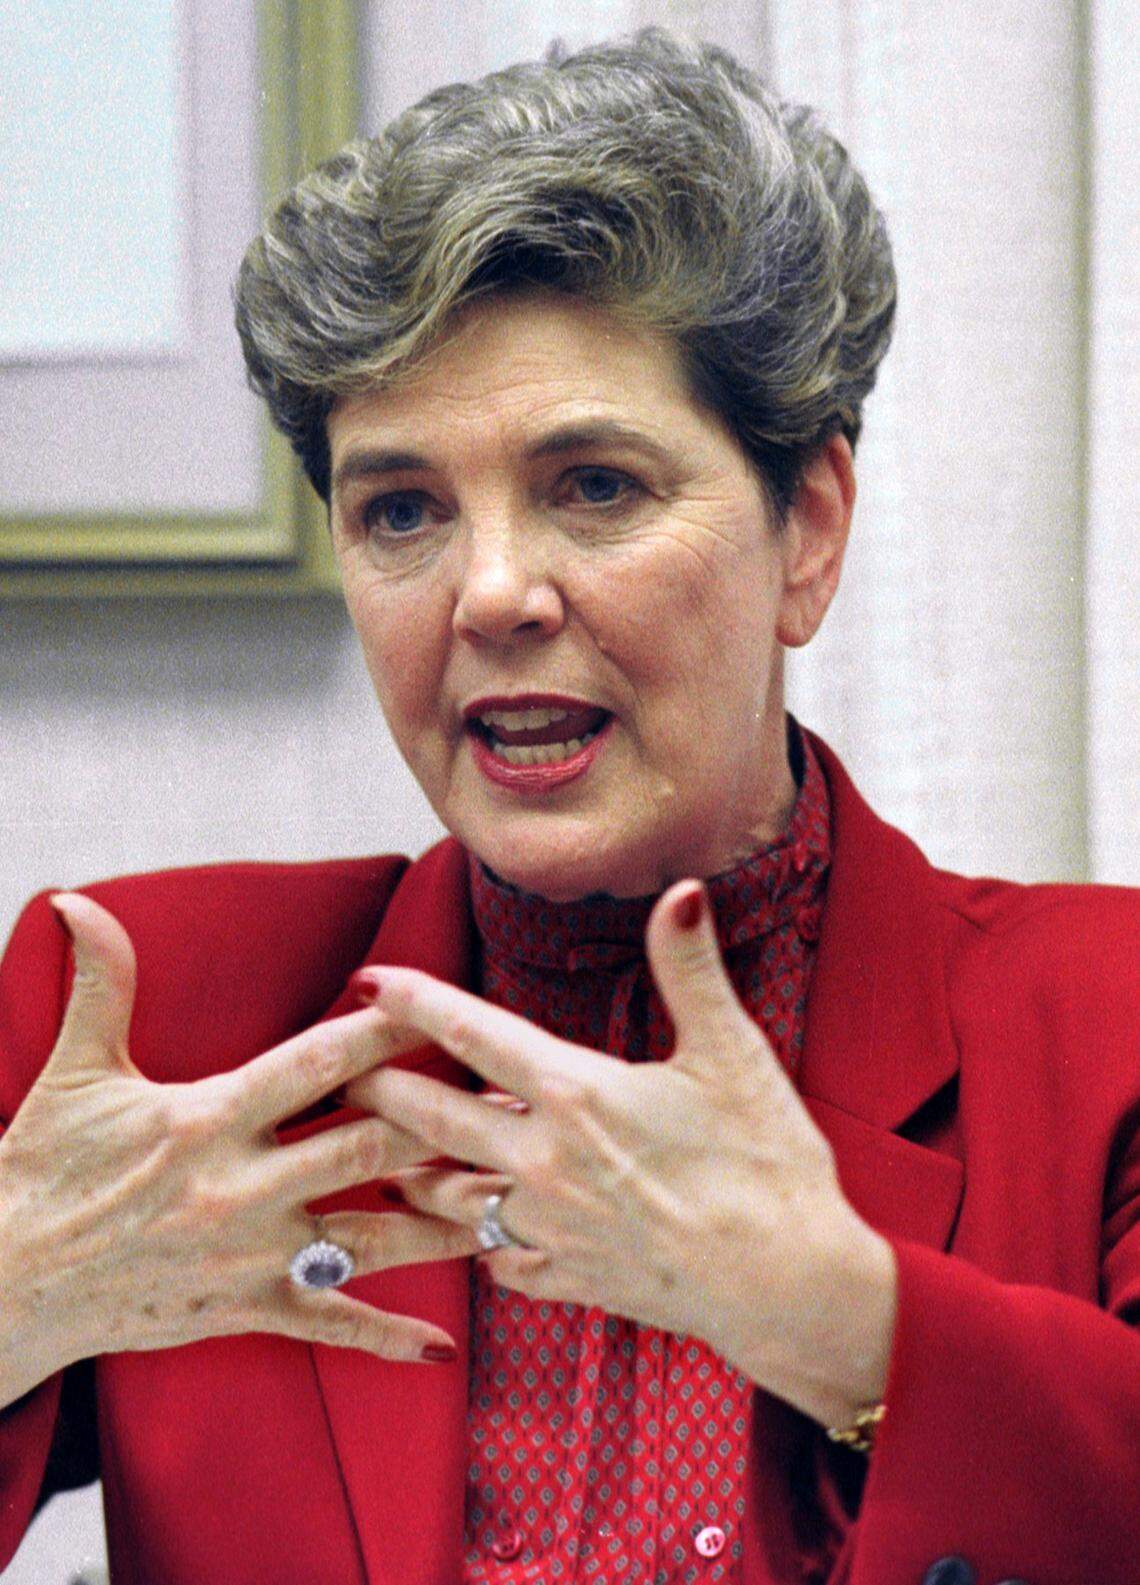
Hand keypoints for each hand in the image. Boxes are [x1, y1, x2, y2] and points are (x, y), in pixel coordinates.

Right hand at [0, 893, 476, 1408]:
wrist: (5, 1285)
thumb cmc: (43, 1170)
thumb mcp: (74, 1073)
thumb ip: (98, 985)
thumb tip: (75, 902)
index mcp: (208, 1117)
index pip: (315, 1064)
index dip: (384, 1032)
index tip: (443, 1006)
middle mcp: (240, 1186)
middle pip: (366, 1147)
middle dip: (441, 1122)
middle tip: (509, 1103)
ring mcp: (248, 1255)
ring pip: (370, 1237)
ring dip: (442, 1220)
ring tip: (507, 1200)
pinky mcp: (243, 1310)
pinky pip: (328, 1324)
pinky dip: (387, 1336)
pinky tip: (441, 1348)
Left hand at [345, 879, 896, 1428]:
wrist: (788, 1286)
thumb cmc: (767, 1167)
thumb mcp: (733, 1054)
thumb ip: (691, 969)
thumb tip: (682, 892)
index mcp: (577, 1095)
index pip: (472, 1033)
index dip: (412, 1002)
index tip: (367, 982)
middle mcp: (545, 1161)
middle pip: (433, 1119)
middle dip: (377, 1093)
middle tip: (337, 1078)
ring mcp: (550, 1228)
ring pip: (449, 1198)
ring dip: (412, 1172)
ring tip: (382, 1159)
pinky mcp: (567, 1279)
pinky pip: (495, 1259)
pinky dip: (476, 1239)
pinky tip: (475, 1230)